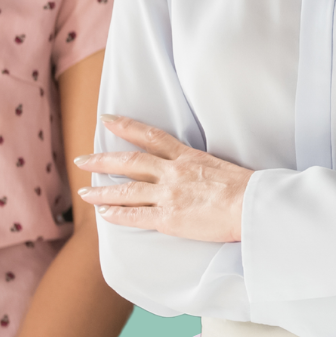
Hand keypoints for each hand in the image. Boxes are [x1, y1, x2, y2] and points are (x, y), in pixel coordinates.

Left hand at [75, 115, 250, 242]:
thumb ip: (199, 166)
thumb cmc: (245, 188)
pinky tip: (104, 214)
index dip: (126, 126)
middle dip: (103, 160)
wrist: (252, 205)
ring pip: (127, 190)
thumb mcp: (219, 166)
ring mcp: (169, 194)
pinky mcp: (169, 218)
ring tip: (85, 192)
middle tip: (82, 159)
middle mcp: (173, 172)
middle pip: (130, 162)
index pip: (150, 136)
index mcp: (187, 156)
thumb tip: (192, 172)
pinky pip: (136, 216)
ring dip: (102, 191)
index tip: (107, 119)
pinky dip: (118, 214)